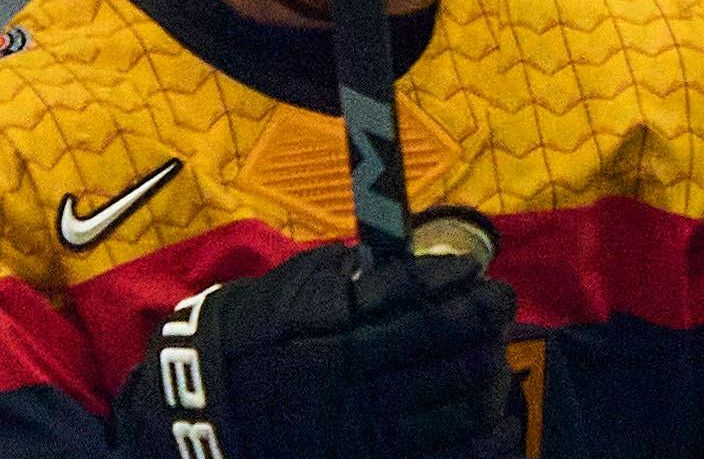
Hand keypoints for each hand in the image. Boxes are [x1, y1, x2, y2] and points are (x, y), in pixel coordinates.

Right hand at [114, 238, 520, 458]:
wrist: (206, 411)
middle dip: (484, 313)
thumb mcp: (283, 295)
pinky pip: (463, 451)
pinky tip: (496, 413)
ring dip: (491, 368)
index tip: (472, 271)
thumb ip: (343, 278)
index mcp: (324, 325)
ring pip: (464, 394)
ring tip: (493, 353)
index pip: (408, 292)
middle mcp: (352, 374)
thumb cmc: (250, 342)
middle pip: (444, 337)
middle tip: (497, 302)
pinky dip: (493, 430)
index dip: (451, 277)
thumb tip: (412, 263)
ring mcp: (371, 426)